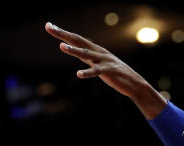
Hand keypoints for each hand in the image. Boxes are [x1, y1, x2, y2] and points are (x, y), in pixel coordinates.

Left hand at [45, 22, 166, 118]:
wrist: (134, 83)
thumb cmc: (114, 73)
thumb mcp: (97, 62)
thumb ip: (86, 56)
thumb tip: (75, 51)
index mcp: (94, 49)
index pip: (76, 38)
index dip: (62, 33)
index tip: (49, 26)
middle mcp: (98, 51)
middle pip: (78, 41)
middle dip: (63, 35)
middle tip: (50, 28)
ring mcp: (103, 60)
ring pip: (86, 54)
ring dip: (73, 50)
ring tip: (61, 47)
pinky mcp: (109, 71)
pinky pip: (96, 71)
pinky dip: (87, 72)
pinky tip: (78, 74)